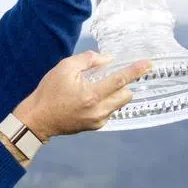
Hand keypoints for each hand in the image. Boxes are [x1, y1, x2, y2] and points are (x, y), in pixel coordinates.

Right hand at [13, 51, 151, 136]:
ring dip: (116, 94)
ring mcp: (98, 120)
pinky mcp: (95, 127)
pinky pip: (110, 112)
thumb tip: (108, 59)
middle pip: (126, 95)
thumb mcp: (64, 68)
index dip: (135, 70)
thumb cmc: (49, 91)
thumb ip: (87, 60)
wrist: (38, 119)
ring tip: (99, 88)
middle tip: (113, 76)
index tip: (148, 64)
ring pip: (120, 104)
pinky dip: (107, 103)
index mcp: (91, 94)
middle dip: (124, 84)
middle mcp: (99, 110)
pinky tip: (91, 99)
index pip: (120, 80)